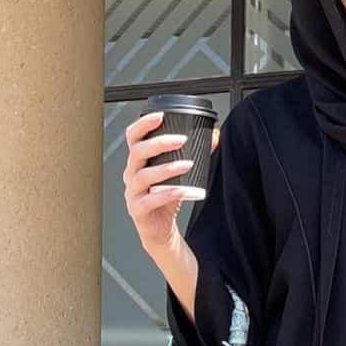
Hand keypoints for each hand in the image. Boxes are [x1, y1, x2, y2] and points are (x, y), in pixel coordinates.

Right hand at [123, 112, 219, 252]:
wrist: (160, 229)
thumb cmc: (165, 199)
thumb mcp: (178, 175)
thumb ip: (192, 154)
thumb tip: (214, 137)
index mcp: (138, 162)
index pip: (133, 137)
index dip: (144, 124)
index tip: (161, 116)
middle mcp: (131, 174)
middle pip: (137, 152)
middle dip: (159, 143)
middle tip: (181, 140)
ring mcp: (132, 192)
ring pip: (144, 176)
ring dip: (167, 168)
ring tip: (187, 164)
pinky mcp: (138, 209)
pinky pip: (151, 200)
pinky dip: (168, 193)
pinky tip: (183, 190)